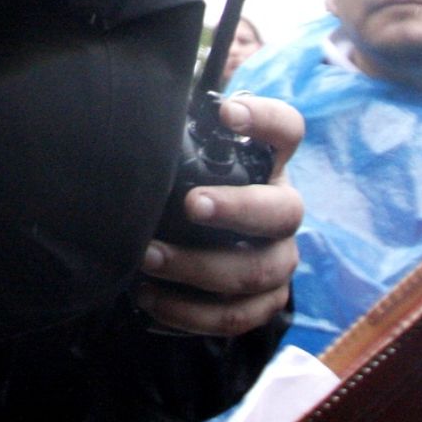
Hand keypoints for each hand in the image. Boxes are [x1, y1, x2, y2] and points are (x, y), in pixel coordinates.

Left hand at [136, 94, 304, 335]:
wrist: (204, 245)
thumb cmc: (185, 186)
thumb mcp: (184, 158)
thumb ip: (174, 137)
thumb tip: (135, 105)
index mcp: (267, 164)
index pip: (286, 130)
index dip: (265, 119)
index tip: (227, 112)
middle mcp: (282, 210)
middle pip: (281, 211)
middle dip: (236, 209)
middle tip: (191, 205)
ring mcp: (279, 259)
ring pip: (257, 270)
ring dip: (199, 267)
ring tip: (146, 258)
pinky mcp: (264, 302)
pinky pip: (236, 316)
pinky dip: (191, 313)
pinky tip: (150, 297)